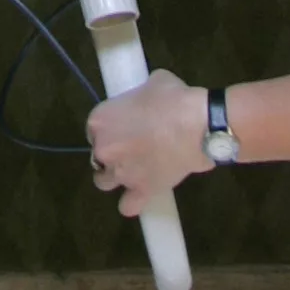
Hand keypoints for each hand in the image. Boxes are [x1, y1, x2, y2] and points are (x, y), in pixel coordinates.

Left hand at [86, 70, 210, 216]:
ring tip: (129, 171)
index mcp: (100, 119)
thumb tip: (149, 99)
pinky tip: (139, 196)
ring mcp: (121, 172)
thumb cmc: (172, 98)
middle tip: (130, 147)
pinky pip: (127, 206)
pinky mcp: (142, 191)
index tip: (122, 128)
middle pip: (98, 155)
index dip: (109, 129)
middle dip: (112, 152)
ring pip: (104, 182)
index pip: (94, 129)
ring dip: (114, 177)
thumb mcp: (151, 83)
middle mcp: (104, 148)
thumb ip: (140, 95)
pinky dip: (131, 203)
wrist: (195, 125)